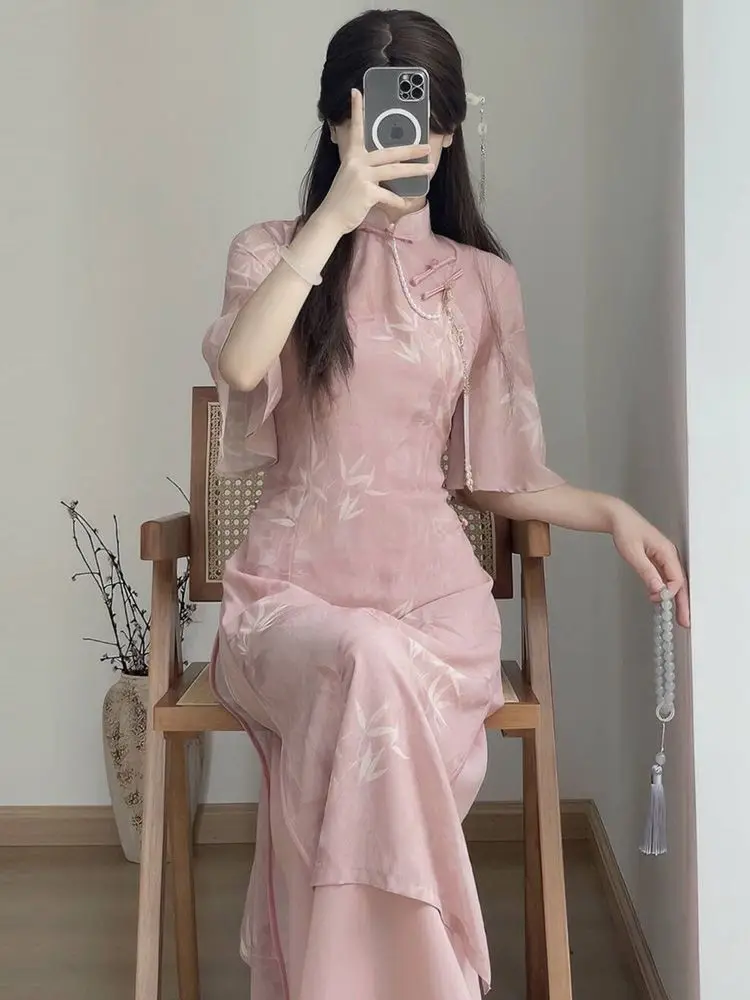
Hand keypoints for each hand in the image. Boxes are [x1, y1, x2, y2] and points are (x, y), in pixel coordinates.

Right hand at [317, 89, 433, 234]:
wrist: (331, 218)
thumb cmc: (342, 198)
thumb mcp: (349, 176)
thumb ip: (362, 166)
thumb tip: (382, 165)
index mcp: (352, 156)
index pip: (356, 129)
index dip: (357, 110)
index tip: (357, 92)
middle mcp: (357, 162)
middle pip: (389, 152)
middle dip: (410, 149)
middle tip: (426, 146)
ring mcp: (362, 177)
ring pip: (394, 171)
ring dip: (414, 170)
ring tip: (429, 168)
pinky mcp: (367, 193)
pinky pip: (389, 196)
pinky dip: (399, 201)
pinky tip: (406, 204)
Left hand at [610, 502, 689, 626]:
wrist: (618, 518)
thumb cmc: (625, 530)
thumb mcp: (633, 552)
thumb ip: (646, 571)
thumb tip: (658, 589)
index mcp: (667, 551)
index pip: (677, 578)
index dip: (671, 593)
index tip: (660, 601)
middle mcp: (669, 555)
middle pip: (680, 583)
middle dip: (682, 603)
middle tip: (684, 621)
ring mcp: (665, 557)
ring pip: (674, 582)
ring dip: (675, 598)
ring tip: (677, 616)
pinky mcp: (658, 560)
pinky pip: (666, 578)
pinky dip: (665, 590)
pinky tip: (662, 599)